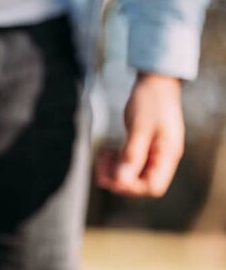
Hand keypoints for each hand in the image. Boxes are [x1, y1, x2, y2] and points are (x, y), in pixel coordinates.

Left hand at [95, 73, 184, 196]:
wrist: (156, 82)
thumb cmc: (151, 101)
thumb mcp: (140, 127)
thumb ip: (132, 154)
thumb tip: (121, 180)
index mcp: (167, 155)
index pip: (153, 187)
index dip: (131, 187)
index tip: (113, 174)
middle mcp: (162, 158)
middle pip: (141, 185)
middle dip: (119, 180)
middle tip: (101, 165)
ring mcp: (154, 153)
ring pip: (133, 175)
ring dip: (115, 171)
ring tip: (102, 156)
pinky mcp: (144, 147)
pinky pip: (130, 164)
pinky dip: (117, 162)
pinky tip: (107, 152)